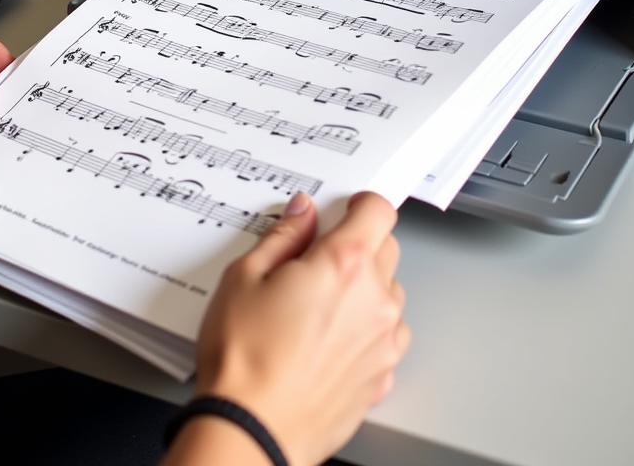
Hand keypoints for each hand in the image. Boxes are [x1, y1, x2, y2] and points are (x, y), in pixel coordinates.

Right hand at [179, 192, 408, 465]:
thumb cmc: (243, 359)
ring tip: (318, 306)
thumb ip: (282, 237)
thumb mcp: (244, 277)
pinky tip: (328, 339)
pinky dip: (366, 329)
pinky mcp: (381, 376)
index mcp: (342, 265)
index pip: (379, 212)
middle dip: (358, 243)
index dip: (362, 203)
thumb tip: (301, 214)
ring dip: (365, 288)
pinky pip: (386, 336)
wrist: (251, 430)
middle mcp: (374, 300)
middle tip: (317, 257)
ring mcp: (383, 342)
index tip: (346, 207)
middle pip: (387, 249)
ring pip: (389, 293)